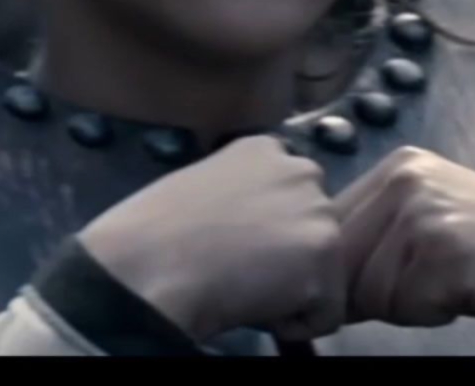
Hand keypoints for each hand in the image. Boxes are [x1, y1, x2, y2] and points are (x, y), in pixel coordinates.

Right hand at [75, 134, 344, 342]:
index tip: (237, 245)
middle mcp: (302, 170)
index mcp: (265, 149)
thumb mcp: (200, 185)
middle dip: (286, 254)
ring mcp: (317, 210)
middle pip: (313, 227)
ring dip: (290, 287)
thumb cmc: (151, 232)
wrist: (147, 264)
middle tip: (241, 270)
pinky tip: (254, 309)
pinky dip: (295, 325)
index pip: (290, 194)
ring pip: (323, 269)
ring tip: (243, 288)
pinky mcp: (324, 255)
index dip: (267, 229)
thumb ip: (239, 194)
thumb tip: (251, 224)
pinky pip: (327, 312)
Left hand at [335, 146, 474, 353]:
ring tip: (454, 282)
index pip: (327, 232)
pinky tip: (469, 289)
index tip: (381, 283)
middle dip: (369, 290)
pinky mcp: (445, 247)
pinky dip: (430, 314)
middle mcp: (407, 175)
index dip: (342, 272)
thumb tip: (305, 272)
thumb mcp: (426, 225)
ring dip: (403, 304)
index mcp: (398, 165)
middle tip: (428, 284)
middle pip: (337, 262)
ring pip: (365, 291)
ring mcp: (426, 208)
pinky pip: (400, 307)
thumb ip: (371, 232)